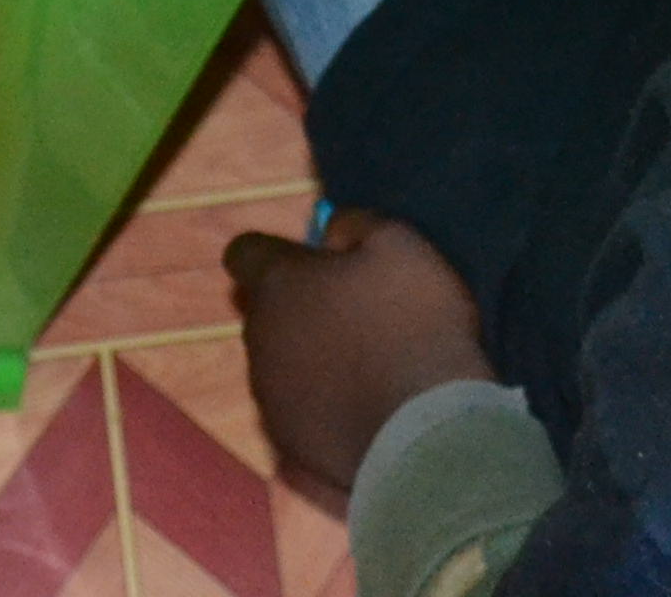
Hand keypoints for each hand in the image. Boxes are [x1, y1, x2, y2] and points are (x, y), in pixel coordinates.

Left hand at [224, 210, 494, 510]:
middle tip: (355, 312)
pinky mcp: (288, 444)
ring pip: (278, 364)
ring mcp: (269, 398)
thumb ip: (355, 226)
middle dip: (297, 308)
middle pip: (265, 313)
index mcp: (278, 285)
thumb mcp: (398, 243)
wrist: (426, 429)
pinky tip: (363, 409)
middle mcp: (259, 340)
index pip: (244, 253)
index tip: (311, 260)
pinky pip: (298, 412)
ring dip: (309, 359)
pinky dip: (322, 406)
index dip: (273, 251)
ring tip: (366, 367)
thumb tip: (329, 232)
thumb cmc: (413, 321)